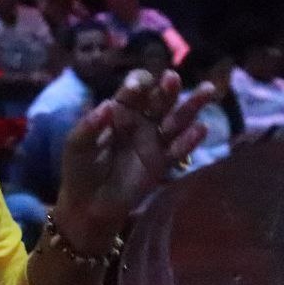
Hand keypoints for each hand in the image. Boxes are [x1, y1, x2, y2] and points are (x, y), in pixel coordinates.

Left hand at [54, 71, 214, 250]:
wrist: (88, 205)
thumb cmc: (80, 169)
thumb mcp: (76, 146)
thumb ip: (88, 126)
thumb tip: (107, 105)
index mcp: (119, 111)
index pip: (133, 90)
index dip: (136, 85)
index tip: (135, 88)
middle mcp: (141, 121)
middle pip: (159, 100)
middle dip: (167, 89)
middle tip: (172, 79)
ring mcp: (154, 141)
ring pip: (176, 119)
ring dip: (191, 105)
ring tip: (207, 90)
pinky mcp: (162, 163)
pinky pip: (178, 150)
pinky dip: (190, 140)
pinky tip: (201, 129)